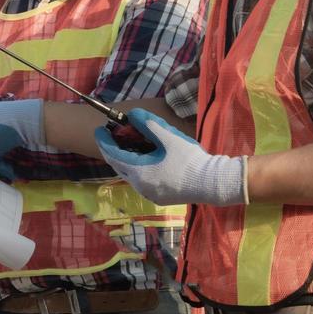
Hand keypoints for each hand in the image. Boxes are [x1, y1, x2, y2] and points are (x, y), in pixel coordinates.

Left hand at [93, 108, 246, 206]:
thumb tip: (132, 115)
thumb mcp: (169, 137)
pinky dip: (138, 168)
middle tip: (113, 135)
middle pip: (120, 166)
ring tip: (130, 144)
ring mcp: (150, 195)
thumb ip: (149, 124)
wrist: (213, 183)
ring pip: (130, 174)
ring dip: (127, 159)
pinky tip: (146, 158)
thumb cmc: (190, 160)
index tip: (99, 129)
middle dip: (114, 150)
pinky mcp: (160, 198)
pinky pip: (141, 181)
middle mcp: (141, 186)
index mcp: (140, 172)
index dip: (104, 141)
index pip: (113, 155)